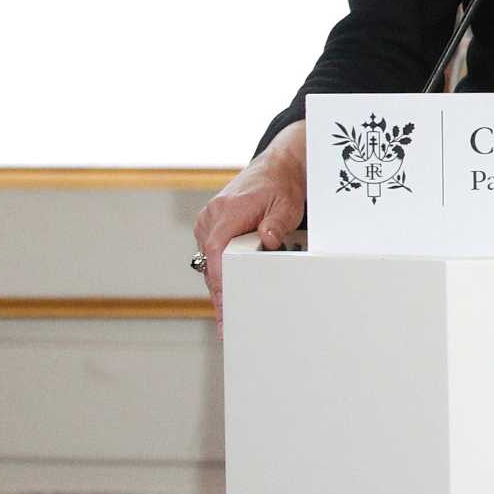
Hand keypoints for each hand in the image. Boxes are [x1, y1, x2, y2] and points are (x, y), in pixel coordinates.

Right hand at [192, 124, 305, 326]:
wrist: (277, 167)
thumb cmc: (282, 185)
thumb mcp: (287, 203)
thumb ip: (277, 223)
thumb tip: (268, 240)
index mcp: (225, 212)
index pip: (216, 255)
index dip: (220, 284)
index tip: (224, 307)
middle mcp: (210, 218)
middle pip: (211, 265)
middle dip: (220, 294)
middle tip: (226, 325)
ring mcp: (207, 223)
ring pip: (211, 263)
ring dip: (221, 285)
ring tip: (228, 318)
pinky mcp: (211, 228)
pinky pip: (214, 257)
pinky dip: (223, 272)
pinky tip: (231, 293)